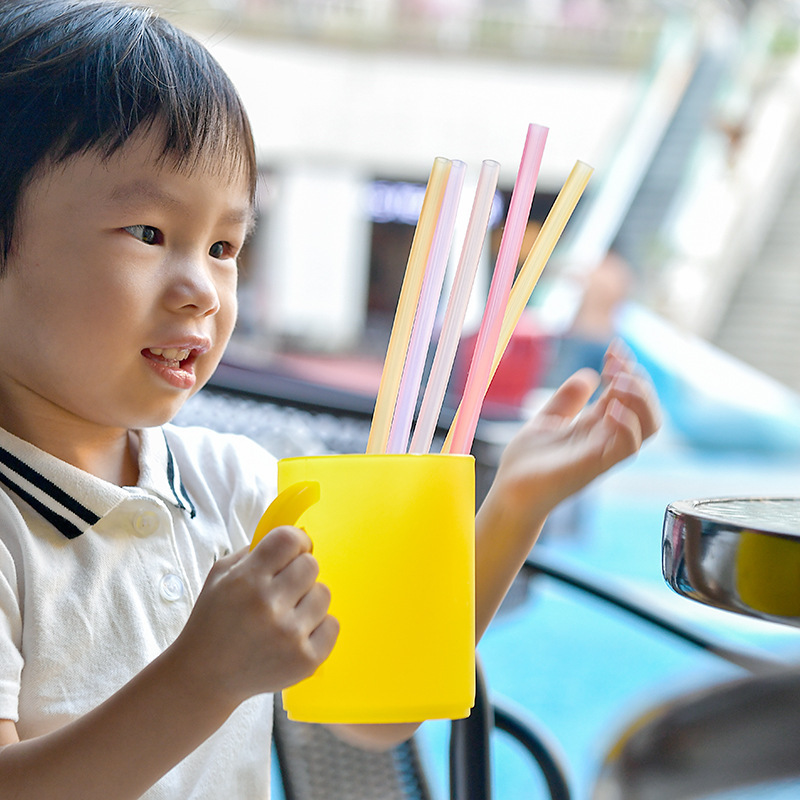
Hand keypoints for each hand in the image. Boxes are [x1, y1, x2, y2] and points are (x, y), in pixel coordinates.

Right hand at [171, 526, 338, 708]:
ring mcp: (289, 635)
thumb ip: (255, 550)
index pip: (290, 540)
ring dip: (308, 600)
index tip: (294, 551)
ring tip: (287, 614)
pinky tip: (295, 634)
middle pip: (311, 565)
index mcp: (247, 580)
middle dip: (299, 572)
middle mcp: (269, 605)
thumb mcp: (220, 576)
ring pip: (324, 593)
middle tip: (285, 588)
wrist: (204, 677)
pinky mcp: (306, 660)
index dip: (296, 541)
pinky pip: (333, 624)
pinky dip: (318, 627)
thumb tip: (294, 535)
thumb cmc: (214, 621)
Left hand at [489, 339, 660, 525]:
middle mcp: (605, 438)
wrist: (509, 493)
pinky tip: (612, 407)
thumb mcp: (547, 420)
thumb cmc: (526, 463)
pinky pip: (627, 448)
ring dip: (640, 398)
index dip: (626, 369)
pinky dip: (628, 425)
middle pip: (646, 408)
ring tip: (618, 381)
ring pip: (648, 427)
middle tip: (614, 362)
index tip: (613, 348)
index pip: (627, 395)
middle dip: (637, 379)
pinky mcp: (595, 467)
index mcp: (595, 426)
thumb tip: (589, 374)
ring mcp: (603, 453)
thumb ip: (567, 400)